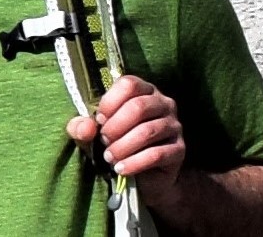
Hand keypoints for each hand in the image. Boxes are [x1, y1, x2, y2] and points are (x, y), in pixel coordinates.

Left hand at [66, 75, 184, 208]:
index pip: (129, 85)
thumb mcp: (93, 133)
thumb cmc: (116, 144)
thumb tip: (86, 127)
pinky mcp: (179, 150)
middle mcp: (163, 103)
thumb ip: (82, 127)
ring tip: (109, 157)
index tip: (99, 120)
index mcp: (143, 90)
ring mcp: (174, 125)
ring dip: (123, 146)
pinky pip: (156, 154)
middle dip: (115, 127)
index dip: (110, 102)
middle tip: (104, 141)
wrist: (141, 177)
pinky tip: (121, 169)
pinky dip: (134, 163)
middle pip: (138, 107)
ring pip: (147, 131)